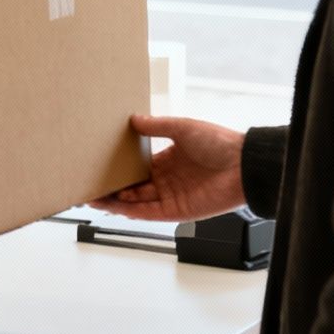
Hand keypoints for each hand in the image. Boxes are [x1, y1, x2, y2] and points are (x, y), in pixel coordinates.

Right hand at [98, 115, 246, 221]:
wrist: (243, 165)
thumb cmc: (220, 143)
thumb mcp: (183, 127)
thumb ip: (157, 126)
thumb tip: (134, 119)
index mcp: (170, 160)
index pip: (139, 168)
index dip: (121, 169)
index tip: (101, 166)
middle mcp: (170, 180)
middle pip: (134, 187)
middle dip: (113, 188)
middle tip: (90, 185)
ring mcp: (173, 197)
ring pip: (138, 202)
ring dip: (117, 202)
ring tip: (94, 197)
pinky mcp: (179, 211)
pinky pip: (151, 214)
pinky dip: (133, 212)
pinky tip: (116, 208)